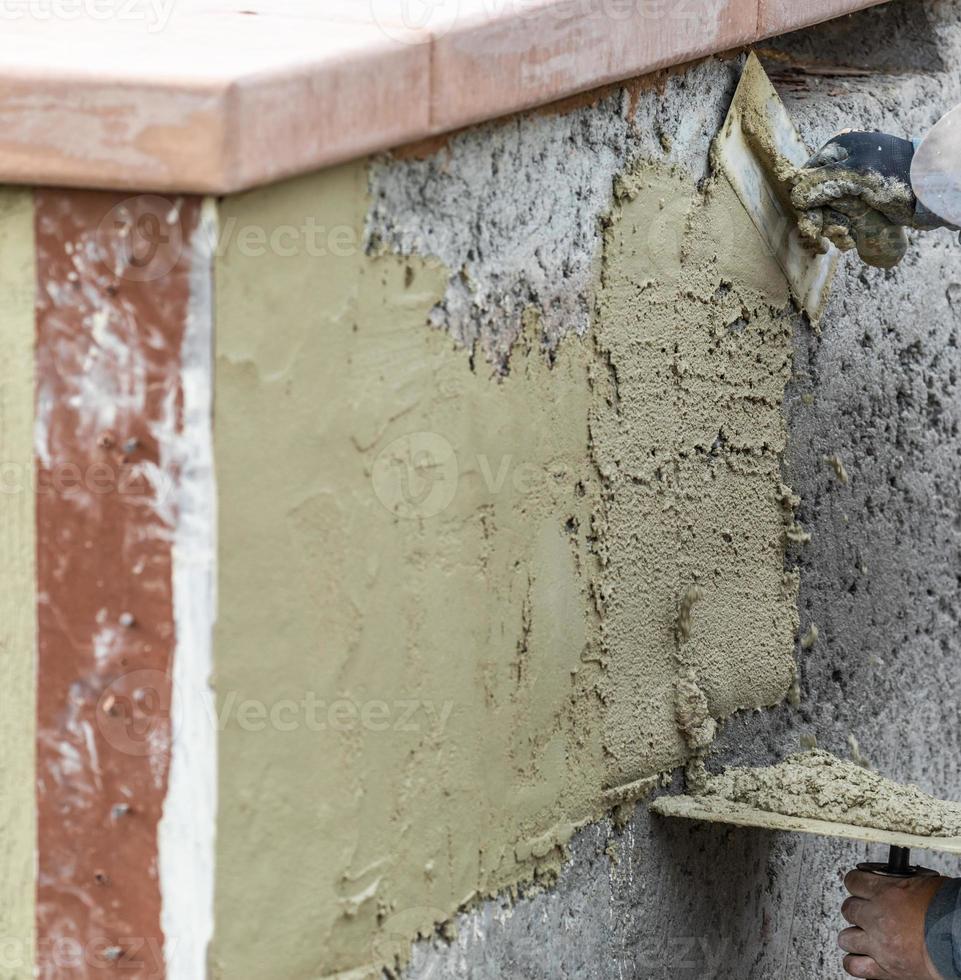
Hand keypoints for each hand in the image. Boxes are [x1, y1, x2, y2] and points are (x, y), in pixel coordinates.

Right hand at [791, 131, 920, 268]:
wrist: (932, 189)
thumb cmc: (897, 175)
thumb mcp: (857, 174)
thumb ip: (823, 182)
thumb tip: (795, 197)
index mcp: (839, 150)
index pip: (807, 178)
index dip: (806, 202)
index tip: (810, 224)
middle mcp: (842, 166)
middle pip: (815, 198)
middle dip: (819, 220)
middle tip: (819, 239)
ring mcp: (852, 186)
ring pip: (827, 212)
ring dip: (831, 229)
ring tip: (845, 238)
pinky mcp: (861, 203)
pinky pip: (841, 220)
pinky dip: (843, 232)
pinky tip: (851, 239)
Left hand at [839, 868, 946, 978]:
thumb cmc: (949, 913)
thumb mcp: (922, 885)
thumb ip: (897, 884)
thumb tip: (886, 881)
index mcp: (887, 893)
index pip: (853, 881)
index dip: (856, 883)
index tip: (859, 885)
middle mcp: (878, 918)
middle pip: (848, 909)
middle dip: (857, 910)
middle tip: (867, 912)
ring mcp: (880, 945)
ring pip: (846, 938)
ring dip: (855, 936)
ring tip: (865, 936)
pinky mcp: (887, 970)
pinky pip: (855, 966)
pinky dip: (856, 962)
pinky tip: (864, 957)